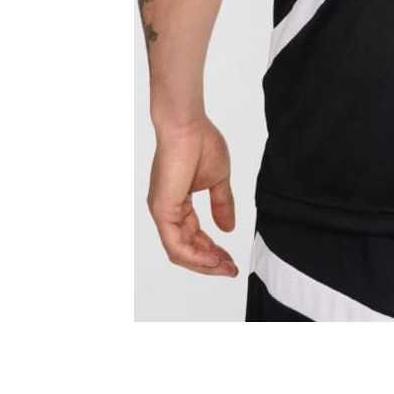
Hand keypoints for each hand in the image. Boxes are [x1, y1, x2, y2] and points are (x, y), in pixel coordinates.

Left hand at [147, 118, 238, 275]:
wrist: (187, 125)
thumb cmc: (201, 142)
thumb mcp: (218, 179)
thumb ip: (221, 204)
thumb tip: (228, 228)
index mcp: (177, 203)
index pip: (194, 236)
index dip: (213, 251)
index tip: (231, 259)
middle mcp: (166, 211)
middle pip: (187, 249)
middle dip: (210, 262)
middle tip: (231, 269)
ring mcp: (162, 212)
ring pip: (181, 252)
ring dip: (204, 263)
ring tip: (225, 267)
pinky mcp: (162, 211)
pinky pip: (177, 245)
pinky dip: (196, 256)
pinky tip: (214, 259)